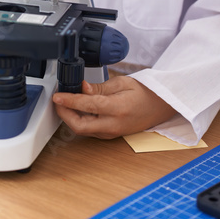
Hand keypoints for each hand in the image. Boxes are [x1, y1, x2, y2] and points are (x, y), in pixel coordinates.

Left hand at [52, 76, 176, 139]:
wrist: (162, 106)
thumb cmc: (146, 92)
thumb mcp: (122, 83)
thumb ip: (99, 87)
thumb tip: (82, 88)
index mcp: (118, 108)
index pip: (86, 106)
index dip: (68, 101)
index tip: (58, 96)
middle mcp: (114, 124)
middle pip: (80, 126)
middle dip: (64, 114)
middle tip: (59, 101)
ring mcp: (112, 132)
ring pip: (83, 130)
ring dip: (71, 118)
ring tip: (67, 102)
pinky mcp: (111, 135)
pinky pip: (91, 130)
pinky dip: (81, 121)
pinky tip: (78, 110)